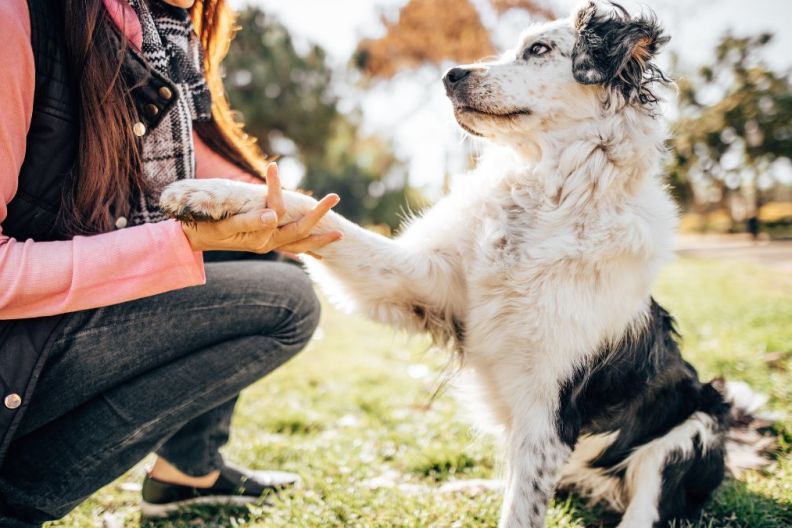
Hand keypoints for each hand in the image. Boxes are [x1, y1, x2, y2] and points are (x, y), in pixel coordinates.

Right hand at [180, 163, 342, 254]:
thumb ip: (249, 221)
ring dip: (318, 238)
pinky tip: (316, 250)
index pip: (276, 209)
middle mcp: (267, 244)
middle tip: (335, 197)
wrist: (190, 241)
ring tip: (339, 234)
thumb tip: (274, 215)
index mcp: (259, 237)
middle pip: (299, 230)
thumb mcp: (224, 224)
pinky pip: (290, 248)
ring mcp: (267, 245)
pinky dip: (305, 247)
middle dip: (318, 215)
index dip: (275, 188)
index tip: (272, 166)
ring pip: (299, 243)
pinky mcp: (264, 244)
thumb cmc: (203, 229)